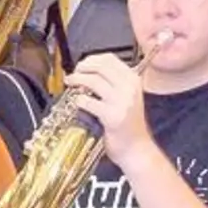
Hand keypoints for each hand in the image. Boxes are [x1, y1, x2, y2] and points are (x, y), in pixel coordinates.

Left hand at [66, 52, 153, 167]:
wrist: (136, 148)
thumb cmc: (129, 125)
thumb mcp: (126, 97)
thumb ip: (112, 83)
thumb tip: (88, 70)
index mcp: (133, 80)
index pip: (110, 59)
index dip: (91, 59)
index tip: (82, 64)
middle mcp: (129, 88)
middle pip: (100, 66)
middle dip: (82, 67)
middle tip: (73, 74)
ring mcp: (121, 102)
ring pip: (93, 81)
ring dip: (77, 80)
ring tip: (70, 83)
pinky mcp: (112, 116)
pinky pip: (88, 102)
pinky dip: (79, 100)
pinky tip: (77, 102)